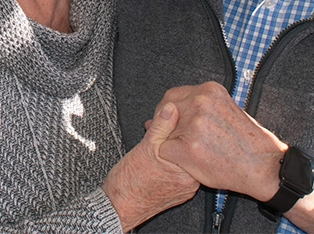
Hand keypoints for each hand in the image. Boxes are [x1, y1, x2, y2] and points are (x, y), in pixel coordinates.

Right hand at [103, 102, 198, 231]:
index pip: (195, 140)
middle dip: (178, 133)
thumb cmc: (129, 184)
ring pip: (184, 156)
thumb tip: (171, 108)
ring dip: (174, 144)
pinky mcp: (178, 187)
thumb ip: (161, 126)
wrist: (118, 206)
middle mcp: (190, 181)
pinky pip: (179, 165)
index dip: (184, 124)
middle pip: (191, 148)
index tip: (174, 115)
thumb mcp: (145, 147)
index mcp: (186, 172)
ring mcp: (184, 186)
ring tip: (160, 138)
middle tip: (166, 125)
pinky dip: (171, 155)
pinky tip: (160, 150)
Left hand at [155, 82, 286, 201]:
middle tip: (175, 138)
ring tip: (189, 150)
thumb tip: (173, 107)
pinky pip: (164, 150)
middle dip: (166, 125)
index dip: (168, 110)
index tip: (170, 120)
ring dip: (171, 141)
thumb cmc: (248, 140)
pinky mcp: (188, 148)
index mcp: (209, 90)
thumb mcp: (227, 108)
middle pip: (166, 110)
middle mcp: (199, 102)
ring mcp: (193, 124)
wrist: (263, 166)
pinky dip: (172, 157)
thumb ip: (202, 105)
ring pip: (163, 130)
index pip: (173, 95)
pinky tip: (188, 161)